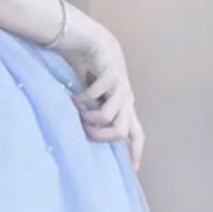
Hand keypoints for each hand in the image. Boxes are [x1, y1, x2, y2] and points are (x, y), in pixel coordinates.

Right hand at [53, 17, 145, 171]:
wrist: (96, 41)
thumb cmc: (94, 73)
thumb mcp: (97, 99)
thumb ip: (95, 114)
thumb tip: (83, 136)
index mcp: (126, 107)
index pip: (137, 134)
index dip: (136, 152)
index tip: (133, 170)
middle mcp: (127, 99)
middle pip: (121, 130)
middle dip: (100, 135)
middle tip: (84, 130)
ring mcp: (121, 87)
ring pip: (109, 115)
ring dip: (90, 117)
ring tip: (78, 112)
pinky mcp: (111, 74)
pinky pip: (96, 95)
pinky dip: (82, 100)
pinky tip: (74, 97)